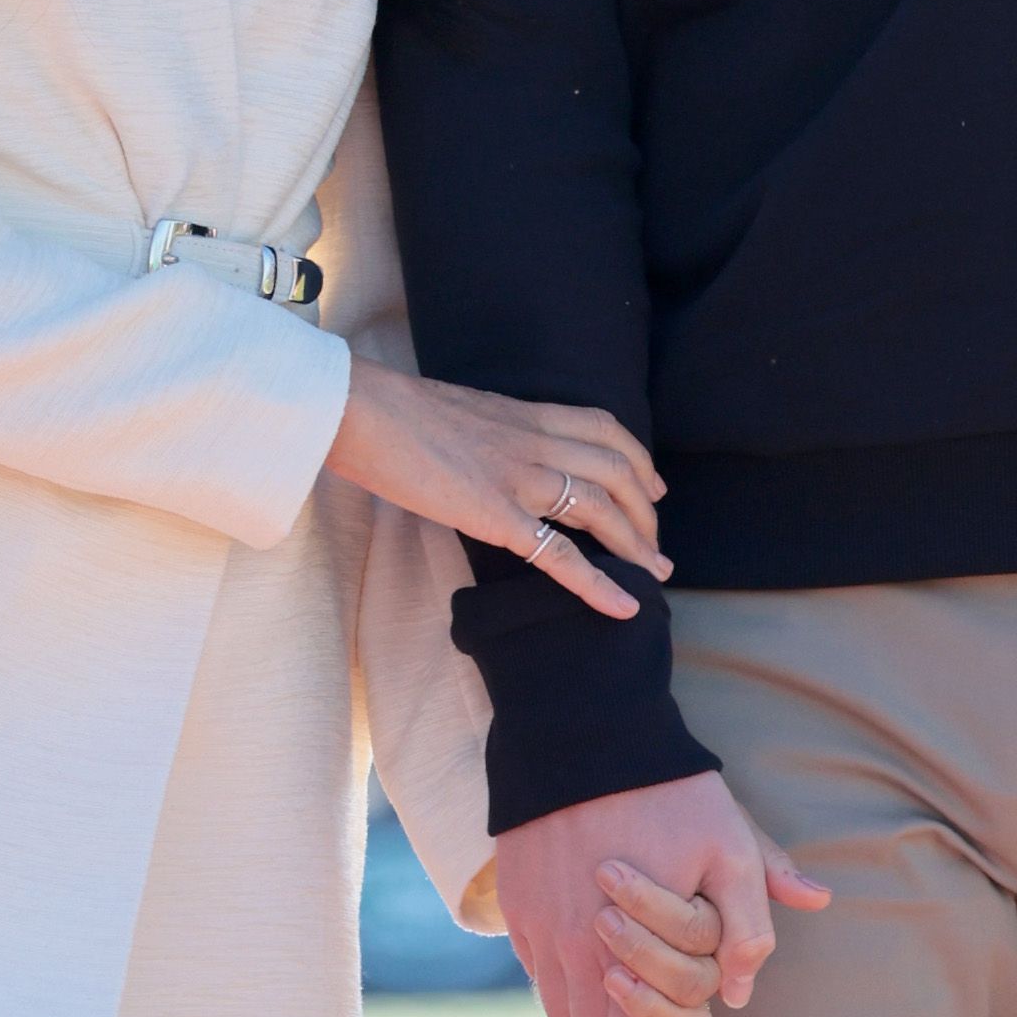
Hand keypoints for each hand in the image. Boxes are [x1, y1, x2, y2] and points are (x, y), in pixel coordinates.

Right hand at [323, 357, 666, 623]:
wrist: (361, 411)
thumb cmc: (391, 413)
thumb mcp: (458, 414)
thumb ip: (487, 433)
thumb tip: (485, 452)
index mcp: (523, 414)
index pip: (602, 428)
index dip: (638, 457)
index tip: (653, 484)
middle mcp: (534, 442)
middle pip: (615, 471)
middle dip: (646, 511)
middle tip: (655, 543)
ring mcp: (518, 477)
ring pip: (600, 508)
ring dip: (636, 544)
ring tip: (654, 573)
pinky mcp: (495, 514)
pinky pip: (559, 554)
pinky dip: (597, 583)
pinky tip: (622, 605)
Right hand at [495, 772, 829, 1016]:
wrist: (583, 733)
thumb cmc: (669, 793)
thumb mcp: (733, 848)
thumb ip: (750, 924)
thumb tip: (743, 994)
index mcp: (620, 954)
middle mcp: (568, 953)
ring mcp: (535, 930)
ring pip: (561, 1012)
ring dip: (599, 1009)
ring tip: (635, 976)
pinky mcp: (516, 906)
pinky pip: (538, 969)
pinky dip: (569, 973)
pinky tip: (600, 939)